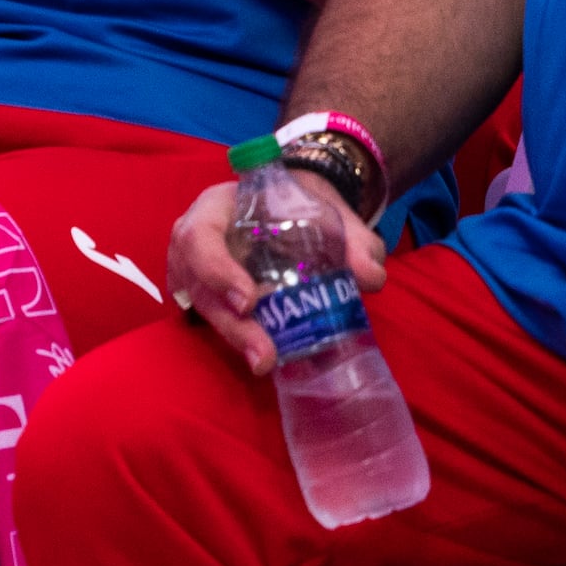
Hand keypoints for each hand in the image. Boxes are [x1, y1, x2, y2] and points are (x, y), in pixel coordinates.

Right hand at [165, 171, 387, 376]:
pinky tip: (267, 357)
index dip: (217, 270)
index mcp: (216, 208)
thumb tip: (369, 276)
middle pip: (199, 285)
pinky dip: (240, 339)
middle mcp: (196, 241)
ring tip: (266, 362)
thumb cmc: (299, 202)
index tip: (249, 301)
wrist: (288, 207)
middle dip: (230, 324)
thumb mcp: (329, 210)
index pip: (199, 237)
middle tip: (264, 355)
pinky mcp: (208, 296)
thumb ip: (353, 238)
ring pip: (204, 309)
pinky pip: (214, 320)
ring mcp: (196, 271)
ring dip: (235, 338)